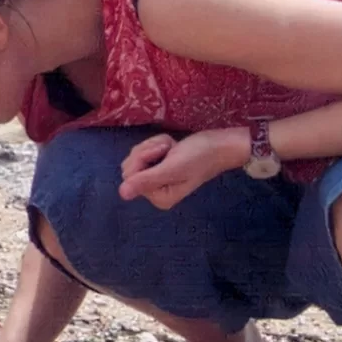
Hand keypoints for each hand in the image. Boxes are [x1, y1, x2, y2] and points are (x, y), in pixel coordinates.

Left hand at [117, 129, 245, 209]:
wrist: (218, 144)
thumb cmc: (199, 157)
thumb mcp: (171, 169)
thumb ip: (146, 181)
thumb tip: (122, 194)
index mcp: (159, 197)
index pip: (130, 177)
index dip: (142, 159)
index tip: (161, 151)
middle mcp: (155, 192)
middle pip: (130, 167)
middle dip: (147, 151)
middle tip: (167, 148)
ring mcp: (157, 179)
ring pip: (136, 157)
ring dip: (153, 146)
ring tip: (172, 147)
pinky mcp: (159, 166)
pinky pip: (145, 152)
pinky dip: (157, 143)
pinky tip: (172, 145)